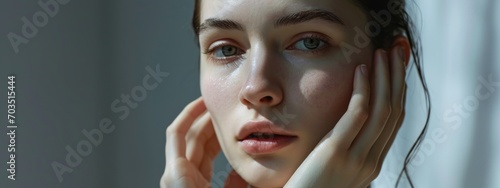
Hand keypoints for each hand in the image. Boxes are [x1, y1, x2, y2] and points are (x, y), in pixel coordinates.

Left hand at [160, 97, 250, 187]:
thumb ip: (234, 183)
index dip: (190, 112)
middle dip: (207, 120)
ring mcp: (184, 180)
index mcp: (176, 174)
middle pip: (191, 138)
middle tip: (225, 108)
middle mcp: (177, 175)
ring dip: (212, 134)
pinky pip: (203, 163)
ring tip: (228, 122)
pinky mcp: (192, 186)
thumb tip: (246, 165)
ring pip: (198, 150)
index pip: (177, 133)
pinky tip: (227, 145)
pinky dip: (214, 151)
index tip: (204, 100)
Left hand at [284, 48, 406, 187]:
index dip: (397, 89)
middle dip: (397, 77)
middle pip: (394, 110)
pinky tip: (360, 69)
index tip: (396, 65)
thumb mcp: (334, 168)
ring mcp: (357, 158)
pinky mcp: (336, 152)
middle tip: (397, 49)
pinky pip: (357, 114)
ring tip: (383, 51)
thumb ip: (344, 149)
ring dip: (385, 76)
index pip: (393, 119)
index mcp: (372, 162)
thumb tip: (347, 128)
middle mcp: (371, 160)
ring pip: (381, 109)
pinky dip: (362, 89)